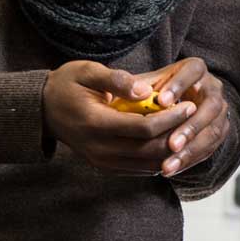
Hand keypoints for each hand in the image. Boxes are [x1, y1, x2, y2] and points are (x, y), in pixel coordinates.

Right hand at [42, 60, 185, 174]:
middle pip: (150, 150)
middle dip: (177, 135)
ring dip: (172, 151)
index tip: (189, 104)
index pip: (144, 128)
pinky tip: (173, 142)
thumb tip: (146, 90)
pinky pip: (140, 169)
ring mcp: (101, 161)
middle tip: (196, 118)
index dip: (171, 118)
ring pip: (148, 164)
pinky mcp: (105, 167)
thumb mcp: (86, 71)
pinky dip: (159, 159)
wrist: (43, 110)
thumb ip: (116, 79)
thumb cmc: (67, 85)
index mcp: (95, 123)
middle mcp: (98, 148)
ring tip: (189, 130)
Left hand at [131, 57, 230, 176]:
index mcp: (195, 69)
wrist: (175, 103)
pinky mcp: (219, 130)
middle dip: (191, 127)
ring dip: (192, 150)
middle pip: (211, 106)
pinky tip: (171, 168)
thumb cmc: (155, 91)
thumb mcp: (147, 83)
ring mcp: (219, 111)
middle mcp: (212, 88)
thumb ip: (139, 86)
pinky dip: (190, 160)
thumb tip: (131, 91)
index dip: (179, 86)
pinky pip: (210, 147)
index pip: (192, 72)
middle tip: (171, 144)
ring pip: (213, 131)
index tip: (161, 101)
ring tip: (168, 166)